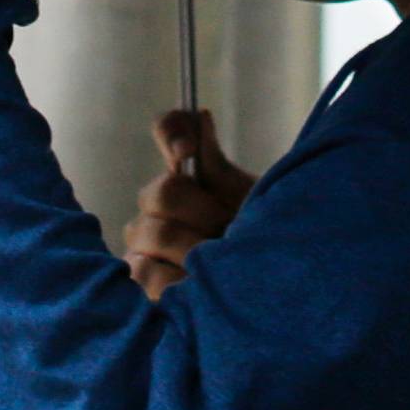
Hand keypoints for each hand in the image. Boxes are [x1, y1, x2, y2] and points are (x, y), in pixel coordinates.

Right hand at [124, 109, 253, 298]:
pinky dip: (173, 279)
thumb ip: (218, 166)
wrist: (268, 292)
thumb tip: (199, 117)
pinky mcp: (142, 286)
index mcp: (191, 175)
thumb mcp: (253, 204)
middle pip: (161, 190)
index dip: (173, 132)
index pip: (170, 128)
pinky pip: (144, 272)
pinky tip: (196, 286)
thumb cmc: (257, 244)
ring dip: (193, 248)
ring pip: (150, 231)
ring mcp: (145, 245)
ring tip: (221, 263)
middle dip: (203, 211)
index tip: (187, 152)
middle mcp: (160, 207)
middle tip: (231, 230)